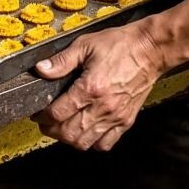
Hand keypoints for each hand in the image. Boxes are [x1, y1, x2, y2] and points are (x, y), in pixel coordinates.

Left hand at [30, 20, 166, 150]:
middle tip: (46, 123)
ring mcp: (116, 116)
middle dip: (52, 130)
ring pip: (85, 143)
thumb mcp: (85, 45)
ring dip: (69, 139)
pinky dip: (92, 143)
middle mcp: (103, 107)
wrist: (150, 50)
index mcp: (90, 88)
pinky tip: (86, 132)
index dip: (43, 116)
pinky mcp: (126, 121)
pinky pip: (106, 144)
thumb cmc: (120, 45)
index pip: (58, 113)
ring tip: (62, 128)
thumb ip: (61, 61)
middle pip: (69, 133)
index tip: (38, 113)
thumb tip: (41, 70)